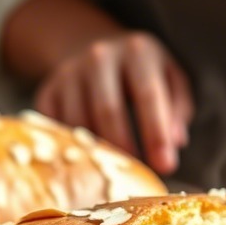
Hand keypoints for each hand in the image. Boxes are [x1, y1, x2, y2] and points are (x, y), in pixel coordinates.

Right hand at [35, 32, 193, 174]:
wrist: (97, 50)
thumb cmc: (142, 74)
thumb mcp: (170, 79)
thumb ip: (177, 108)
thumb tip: (174, 142)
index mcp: (136, 51)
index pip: (148, 95)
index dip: (156, 133)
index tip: (166, 166)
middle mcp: (99, 56)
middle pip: (108, 110)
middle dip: (125, 148)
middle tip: (138, 174)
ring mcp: (68, 72)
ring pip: (78, 121)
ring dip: (97, 152)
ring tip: (114, 170)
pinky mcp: (48, 90)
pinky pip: (55, 126)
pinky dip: (70, 148)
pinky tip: (88, 160)